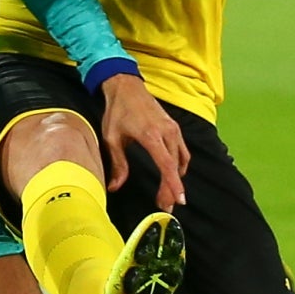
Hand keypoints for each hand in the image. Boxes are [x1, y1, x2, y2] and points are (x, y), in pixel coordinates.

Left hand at [96, 73, 188, 209]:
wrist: (127, 87)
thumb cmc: (117, 111)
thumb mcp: (112, 138)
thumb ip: (118, 164)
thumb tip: (114, 187)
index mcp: (151, 135)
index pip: (167, 164)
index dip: (173, 184)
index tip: (178, 199)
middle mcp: (166, 132)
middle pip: (174, 166)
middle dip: (172, 188)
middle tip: (166, 206)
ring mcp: (173, 129)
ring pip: (180, 160)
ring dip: (176, 178)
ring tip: (168, 195)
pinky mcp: (174, 127)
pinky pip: (182, 151)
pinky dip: (179, 165)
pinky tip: (172, 174)